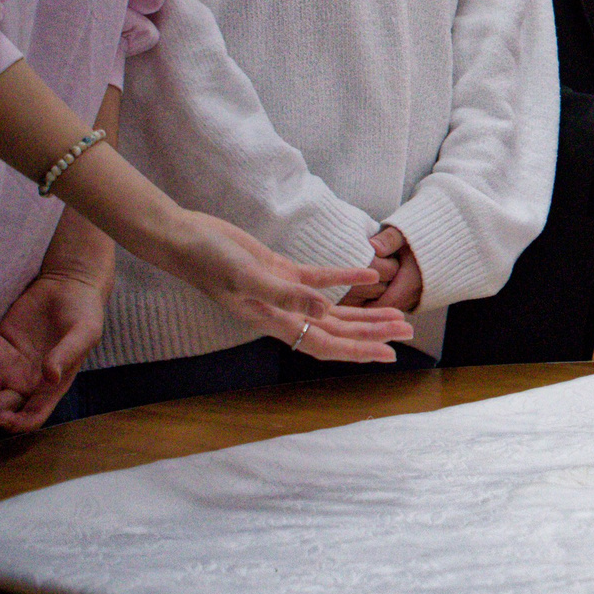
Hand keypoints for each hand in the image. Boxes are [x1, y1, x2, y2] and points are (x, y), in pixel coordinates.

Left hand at [0, 267, 104, 431]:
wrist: (70, 283)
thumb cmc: (84, 311)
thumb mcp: (84, 332)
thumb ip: (67, 354)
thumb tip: (50, 376)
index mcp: (50, 386)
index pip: (30, 418)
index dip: (13, 424)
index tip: (0, 416)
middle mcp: (27, 381)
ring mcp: (10, 364)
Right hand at [155, 209, 413, 361]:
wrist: (185, 238)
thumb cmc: (209, 260)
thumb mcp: (248, 276)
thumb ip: (285, 295)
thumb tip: (325, 313)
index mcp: (273, 321)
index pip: (325, 344)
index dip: (358, 351)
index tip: (388, 355)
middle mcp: (282, 313)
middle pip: (337, 330)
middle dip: (372, 332)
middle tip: (408, 331)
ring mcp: (283, 292)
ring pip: (332, 309)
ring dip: (364, 312)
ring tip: (396, 313)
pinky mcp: (280, 270)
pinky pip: (320, 279)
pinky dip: (345, 277)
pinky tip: (369, 273)